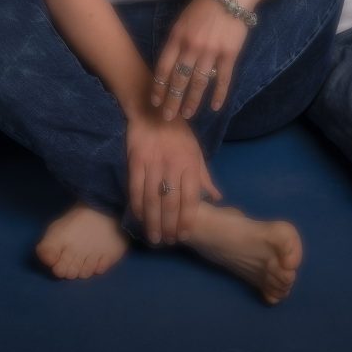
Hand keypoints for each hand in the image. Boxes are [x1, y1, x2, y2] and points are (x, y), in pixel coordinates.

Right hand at [127, 112, 221, 244]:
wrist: (153, 110)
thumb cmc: (179, 133)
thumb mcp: (196, 152)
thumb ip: (204, 177)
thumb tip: (216, 198)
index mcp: (190, 163)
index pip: (190, 197)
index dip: (187, 218)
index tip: (183, 234)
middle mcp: (172, 165)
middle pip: (170, 202)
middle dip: (169, 225)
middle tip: (167, 241)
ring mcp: (153, 163)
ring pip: (152, 198)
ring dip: (153, 221)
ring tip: (154, 237)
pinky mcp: (136, 160)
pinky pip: (135, 187)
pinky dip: (137, 205)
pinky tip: (139, 217)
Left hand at [151, 0, 248, 120]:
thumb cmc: (204, 4)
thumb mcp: (182, 20)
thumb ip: (175, 40)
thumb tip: (169, 63)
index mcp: (177, 37)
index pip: (164, 68)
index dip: (158, 87)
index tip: (154, 102)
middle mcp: (191, 47)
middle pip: (179, 80)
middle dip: (171, 101)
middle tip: (166, 118)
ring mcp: (211, 51)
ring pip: (199, 83)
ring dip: (192, 101)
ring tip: (186, 115)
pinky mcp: (229, 54)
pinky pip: (223, 79)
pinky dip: (219, 94)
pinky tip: (214, 107)